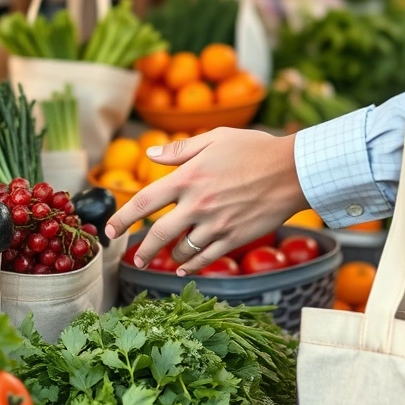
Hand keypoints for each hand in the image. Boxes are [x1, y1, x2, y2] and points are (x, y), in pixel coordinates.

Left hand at [105, 129, 308, 274]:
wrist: (293, 171)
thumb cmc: (255, 149)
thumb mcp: (215, 138)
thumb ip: (180, 150)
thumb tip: (151, 154)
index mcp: (187, 178)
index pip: (144, 202)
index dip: (122, 218)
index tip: (111, 231)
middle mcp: (197, 204)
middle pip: (157, 235)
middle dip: (142, 251)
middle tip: (134, 259)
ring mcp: (215, 224)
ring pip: (181, 250)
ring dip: (169, 256)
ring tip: (165, 258)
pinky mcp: (233, 238)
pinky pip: (204, 258)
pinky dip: (190, 264)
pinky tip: (184, 266)